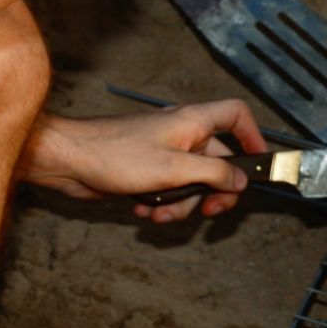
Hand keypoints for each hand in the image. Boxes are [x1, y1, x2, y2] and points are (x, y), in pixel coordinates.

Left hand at [18, 101, 269, 221]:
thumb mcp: (174, 168)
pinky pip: (170, 190)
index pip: (236, 115)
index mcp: (194, 122)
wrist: (69, 160)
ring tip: (159, 212)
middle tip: (209, 211)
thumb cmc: (115, 154)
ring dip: (182, 204)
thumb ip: (215, 174)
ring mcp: (165, 153)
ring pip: (193, 183)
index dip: (252, 135)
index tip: (257, 163)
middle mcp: (183, 134)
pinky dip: (161, 203)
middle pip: (218, 162)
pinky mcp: (148, 170)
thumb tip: (242, 180)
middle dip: (213, 191)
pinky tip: (142, 208)